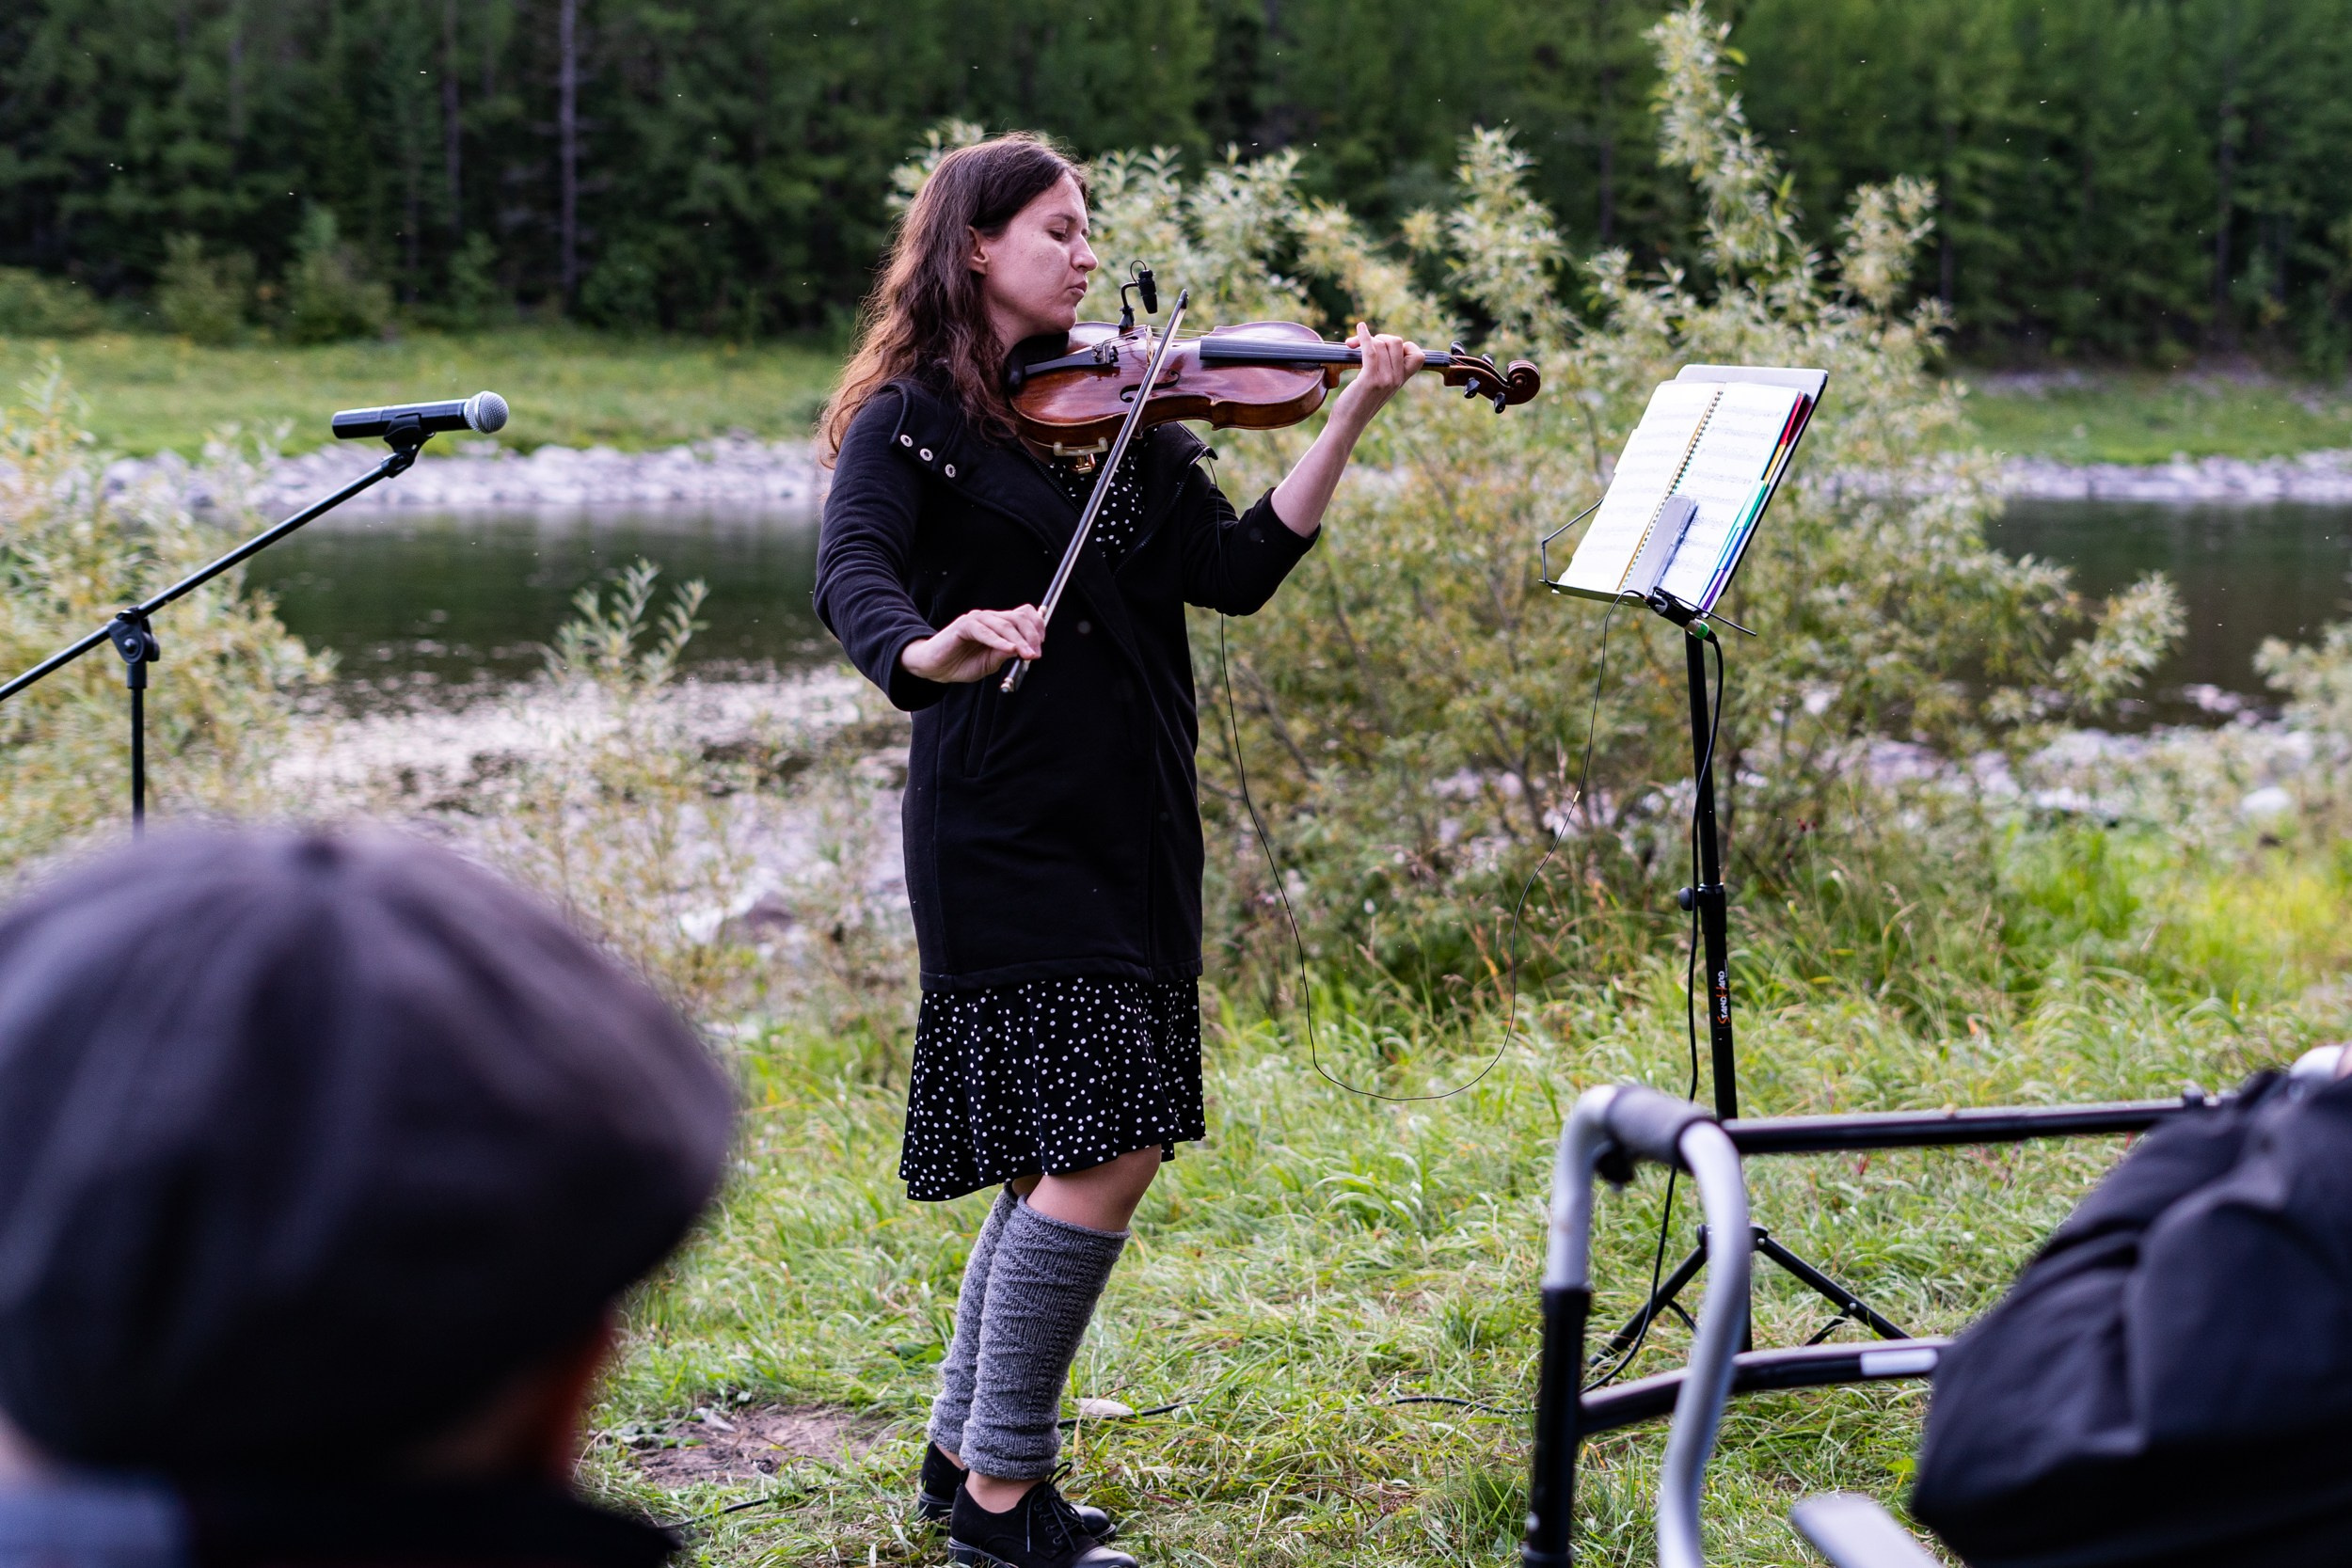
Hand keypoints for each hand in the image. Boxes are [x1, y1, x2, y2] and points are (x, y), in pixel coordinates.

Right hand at [900, 605, 1045, 683]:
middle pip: (1018, 617)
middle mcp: (989, 618)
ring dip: (1019, 640)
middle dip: (1032, 636)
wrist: (935, 667)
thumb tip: (1025, 650)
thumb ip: (1006, 654)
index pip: (1023, 615)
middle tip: (1036, 654)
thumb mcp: (991, 663)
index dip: (1036, 626)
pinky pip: (986, 631)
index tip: (1042, 644)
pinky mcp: (964, 625)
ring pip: (1004, 624)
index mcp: (998, 624)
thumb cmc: (961, 664)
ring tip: (1028, 655)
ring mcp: (977, 619)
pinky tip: (1009, 649)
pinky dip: (1000, 641)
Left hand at [1326, 321, 1423, 433]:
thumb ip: (1385, 369)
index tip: (1386, 349)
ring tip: (1353, 345)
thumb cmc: (1359, 403)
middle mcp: (1396, 379)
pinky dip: (1363, 336)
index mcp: (1401, 380)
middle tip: (1365, 346)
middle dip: (1380, 338)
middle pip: (1396, 342)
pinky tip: (1359, 328)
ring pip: (1382, 343)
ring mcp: (1385, 379)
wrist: (1348, 423)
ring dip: (1366, 339)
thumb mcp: (1380, 386)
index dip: (1404, 346)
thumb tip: (1378, 343)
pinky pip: (1370, 349)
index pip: (1418, 355)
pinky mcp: (1370, 379)